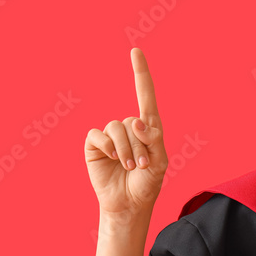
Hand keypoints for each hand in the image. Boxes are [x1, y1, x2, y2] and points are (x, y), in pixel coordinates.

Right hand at [84, 48, 168, 220]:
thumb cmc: (147, 183)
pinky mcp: (95, 145)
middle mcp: (129, 127)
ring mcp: (110, 135)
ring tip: (129, 166)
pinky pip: (98, 135)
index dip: (140, 73)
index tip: (135, 51)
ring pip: (117, 128)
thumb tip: (137, 122)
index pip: (145, 95)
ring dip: (125, 150)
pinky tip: (110, 160)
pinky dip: (107, 147)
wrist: (128, 204)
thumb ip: (154, 140)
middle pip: (133, 121)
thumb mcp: (160, 163)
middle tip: (141, 166)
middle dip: (138, 146)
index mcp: (148, 128)